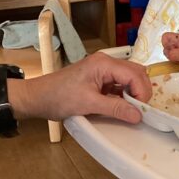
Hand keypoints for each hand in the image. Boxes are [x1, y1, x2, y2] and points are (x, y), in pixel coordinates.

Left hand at [7, 52, 150, 122]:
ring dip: (133, 93)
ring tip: (132, 110)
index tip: (141, 111)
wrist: (37, 98)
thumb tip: (138, 116)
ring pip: (129, 78)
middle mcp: (106, 62)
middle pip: (135, 73)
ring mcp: (103, 69)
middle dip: (141, 91)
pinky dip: (124, 95)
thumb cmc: (59, 97)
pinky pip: (119, 84)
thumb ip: (116, 108)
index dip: (142, 92)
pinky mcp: (99, 78)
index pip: (134, 74)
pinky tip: (122, 107)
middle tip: (140, 111)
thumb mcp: (88, 104)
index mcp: (104, 63)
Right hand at [161, 32, 178, 73]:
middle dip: (170, 54)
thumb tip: (167, 55)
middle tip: (177, 58)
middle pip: (167, 47)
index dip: (165, 44)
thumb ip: (172, 54)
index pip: (165, 37)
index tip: (171, 51)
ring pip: (172, 54)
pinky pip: (178, 60)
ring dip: (174, 60)